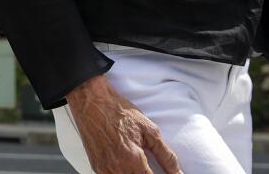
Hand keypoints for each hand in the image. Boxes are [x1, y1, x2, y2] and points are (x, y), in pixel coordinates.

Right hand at [67, 75, 181, 173]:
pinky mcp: (96, 168)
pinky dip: (122, 173)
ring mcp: (104, 170)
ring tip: (138, 164)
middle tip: (149, 166)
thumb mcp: (149, 130)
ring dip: (134, 173)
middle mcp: (117, 169)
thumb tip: (178, 173)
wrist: (91, 101)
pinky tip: (126, 166)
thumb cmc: (118, 111)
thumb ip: (166, 155)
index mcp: (133, 160)